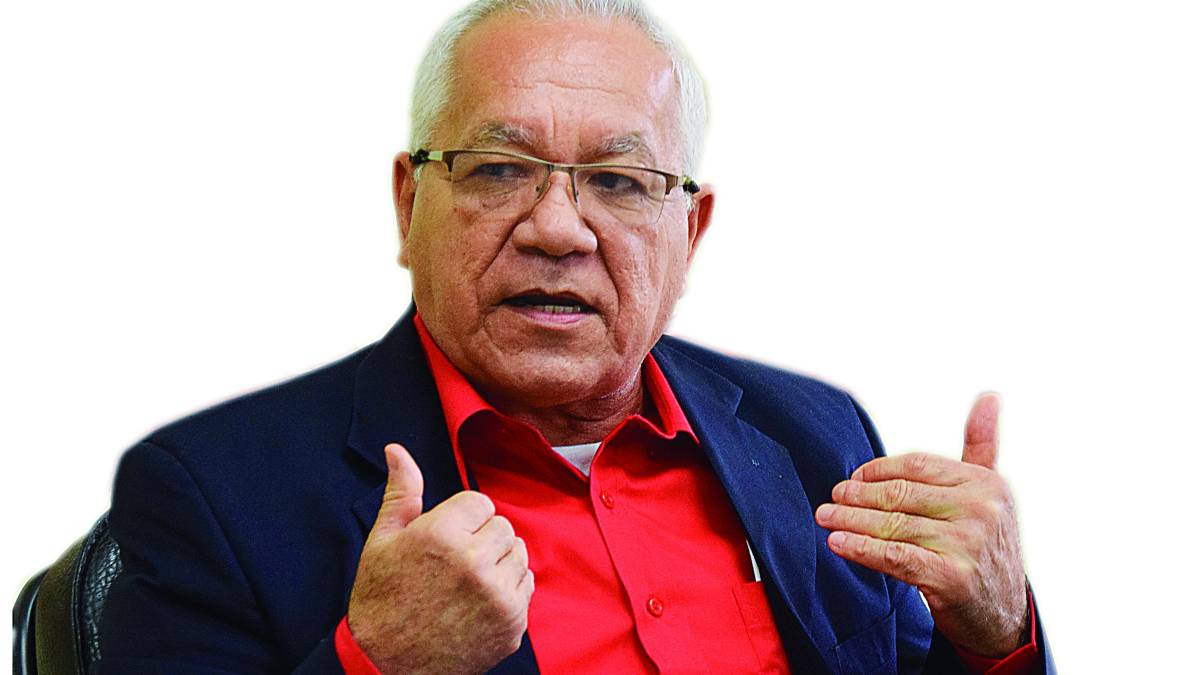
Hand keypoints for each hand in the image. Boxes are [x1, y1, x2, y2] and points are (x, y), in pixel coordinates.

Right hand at [347, 443, 533, 673]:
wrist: (387, 666)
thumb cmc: (381, 601)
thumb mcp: (382, 542)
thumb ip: (401, 492)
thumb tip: (397, 449)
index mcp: (442, 535)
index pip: (480, 502)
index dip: (461, 519)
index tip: (444, 540)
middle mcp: (475, 563)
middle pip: (503, 526)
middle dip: (482, 538)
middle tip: (453, 564)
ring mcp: (497, 596)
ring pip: (519, 553)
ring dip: (499, 562)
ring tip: (466, 583)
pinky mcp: (512, 624)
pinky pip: (527, 585)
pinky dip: (508, 590)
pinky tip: (478, 602)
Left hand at [815, 393, 1027, 656]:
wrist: (1003, 615)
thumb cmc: (985, 547)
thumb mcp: (991, 494)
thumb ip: (981, 445)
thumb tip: (988, 395)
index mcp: (987, 483)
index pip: (918, 465)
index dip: (879, 470)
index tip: (854, 477)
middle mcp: (981, 510)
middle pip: (901, 494)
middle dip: (859, 494)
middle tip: (832, 495)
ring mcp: (967, 544)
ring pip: (892, 524)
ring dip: (850, 519)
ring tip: (825, 516)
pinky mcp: (951, 577)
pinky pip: (894, 556)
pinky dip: (860, 548)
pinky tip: (837, 542)